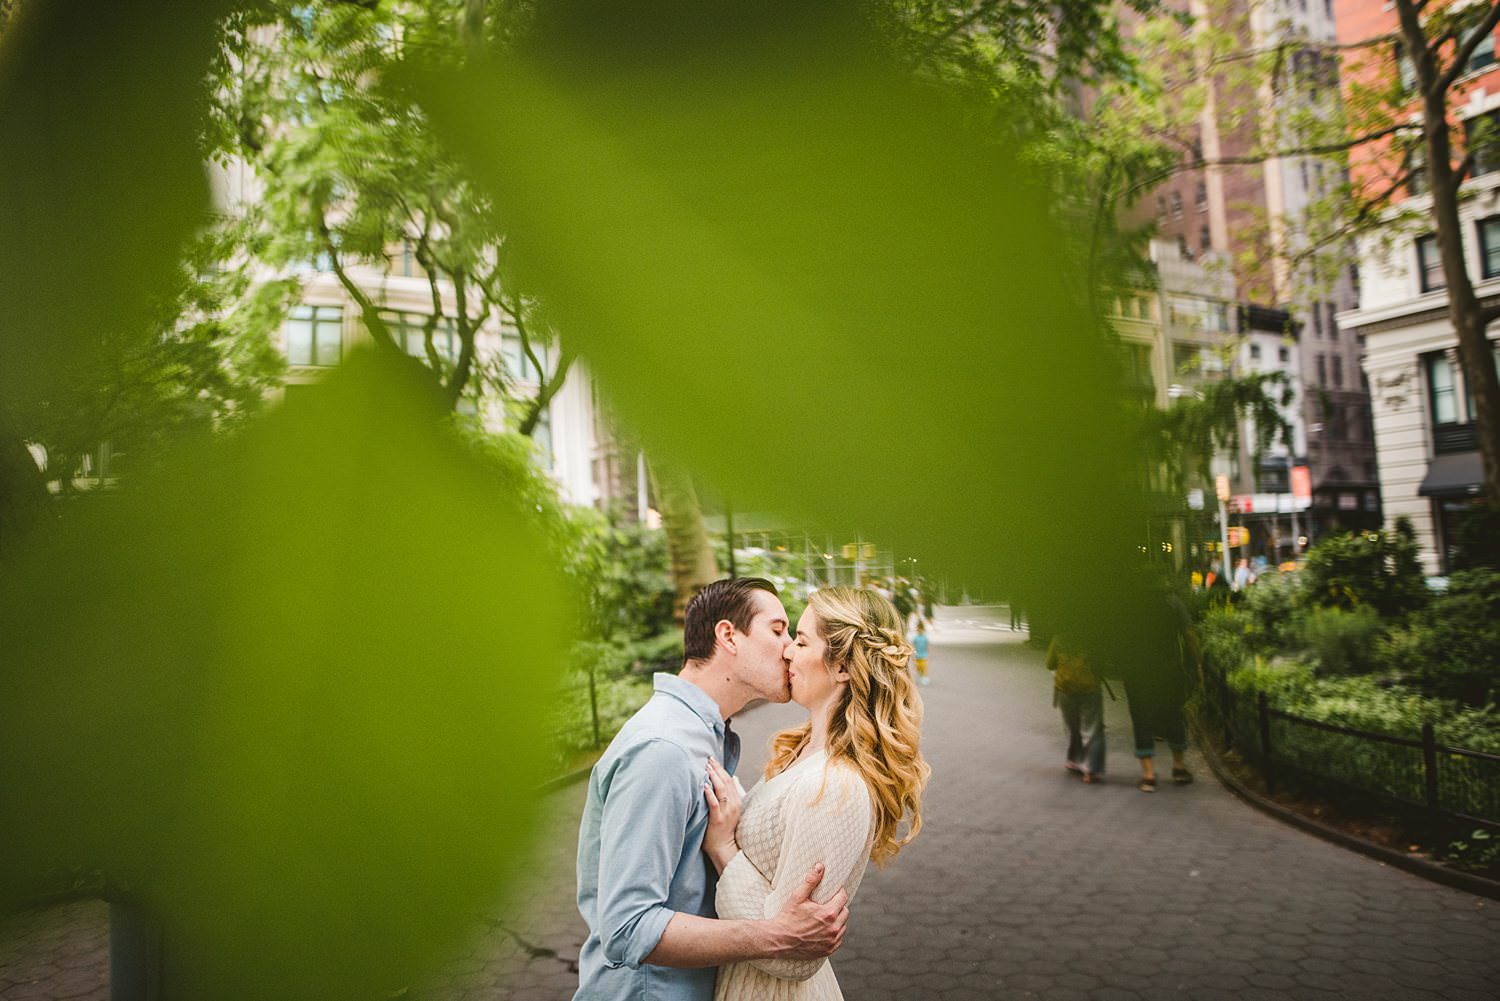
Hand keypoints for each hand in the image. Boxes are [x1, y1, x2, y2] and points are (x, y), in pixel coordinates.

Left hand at [702, 757, 742, 872]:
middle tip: (708, 759)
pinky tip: (704, 786)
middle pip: (726, 781)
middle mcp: (733, 804)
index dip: (721, 769)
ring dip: (713, 777)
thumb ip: (726, 797)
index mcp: (736, 801)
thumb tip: (721, 782)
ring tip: (706, 767)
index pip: (730, 780)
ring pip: (722, 789)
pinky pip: (714, 803)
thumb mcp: (729, 811)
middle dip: (717, 769)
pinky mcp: (717, 819)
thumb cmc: (723, 830)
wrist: (724, 848)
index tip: (713, 760)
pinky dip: (709, 793)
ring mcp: (726, 812)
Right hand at [769, 864, 848, 959]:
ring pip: (843, 926)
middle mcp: (833, 928)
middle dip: (838, 906)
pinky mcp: (828, 950)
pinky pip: (839, 939)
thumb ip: (811, 881)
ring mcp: (831, 941)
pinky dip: (834, 933)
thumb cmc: (788, 917)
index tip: (834, 891)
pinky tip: (825, 929)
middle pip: (845, 912)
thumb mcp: (797, 896)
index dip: (839, 892)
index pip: (843, 898)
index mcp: (828, 913)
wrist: (779, 940)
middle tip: (828, 904)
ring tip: (826, 917)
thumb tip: (820, 867)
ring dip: (838, 920)